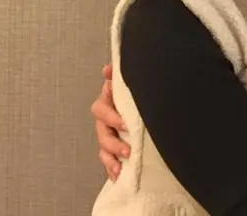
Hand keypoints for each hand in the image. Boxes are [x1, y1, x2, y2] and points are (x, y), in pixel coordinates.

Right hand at [91, 63, 129, 180]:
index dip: (111, 116)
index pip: (101, 108)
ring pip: (103, 147)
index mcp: (108, 101)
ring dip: (111, 157)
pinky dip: (112, 168)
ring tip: (121, 166)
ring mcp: (109, 134)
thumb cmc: (136, 92)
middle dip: (113, 141)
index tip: (125, 124)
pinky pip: (108, 160)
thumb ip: (120, 76)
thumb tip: (108, 69)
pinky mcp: (114, 148)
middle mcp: (105, 119)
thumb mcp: (130, 83)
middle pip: (101, 131)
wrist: (146, 105)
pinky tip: (117, 177)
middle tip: (128, 148)